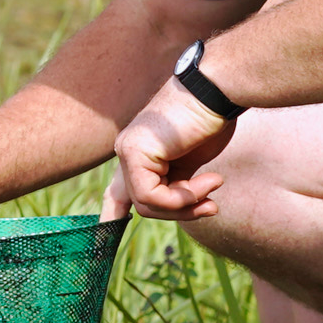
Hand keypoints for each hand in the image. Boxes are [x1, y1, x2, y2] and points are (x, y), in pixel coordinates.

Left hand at [115, 77, 236, 221]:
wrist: (217, 92)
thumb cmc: (210, 121)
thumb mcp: (190, 162)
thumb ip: (175, 184)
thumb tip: (170, 208)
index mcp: (138, 153)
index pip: (117, 192)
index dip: (111, 214)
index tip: (105, 230)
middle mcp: (127, 151)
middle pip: (141, 205)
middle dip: (178, 213)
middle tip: (210, 206)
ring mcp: (127, 150)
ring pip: (147, 205)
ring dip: (187, 204)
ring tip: (213, 185)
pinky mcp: (134, 151)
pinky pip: (152, 197)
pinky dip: (183, 197)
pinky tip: (209, 181)